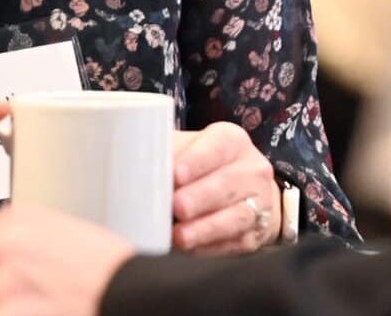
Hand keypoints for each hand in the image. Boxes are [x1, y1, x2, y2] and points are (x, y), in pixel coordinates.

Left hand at [0, 206, 132, 315]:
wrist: (128, 293)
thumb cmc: (105, 269)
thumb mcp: (60, 232)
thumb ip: (17, 237)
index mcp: (15, 219)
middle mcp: (2, 243)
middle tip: (24, 298)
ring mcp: (1, 279)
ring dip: (0, 312)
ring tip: (38, 307)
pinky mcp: (5, 310)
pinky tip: (39, 315)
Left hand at [169, 121, 280, 254]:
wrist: (245, 193)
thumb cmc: (204, 169)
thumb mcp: (188, 150)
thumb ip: (165, 153)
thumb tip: (130, 166)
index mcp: (232, 141)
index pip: (218, 146)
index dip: (197, 161)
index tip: (175, 175)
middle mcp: (251, 169)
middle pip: (228, 183)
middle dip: (200, 197)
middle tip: (176, 207)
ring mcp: (259, 203)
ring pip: (237, 216)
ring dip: (206, 228)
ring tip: (180, 237)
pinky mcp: (256, 234)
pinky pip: (235, 241)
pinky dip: (211, 247)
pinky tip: (191, 249)